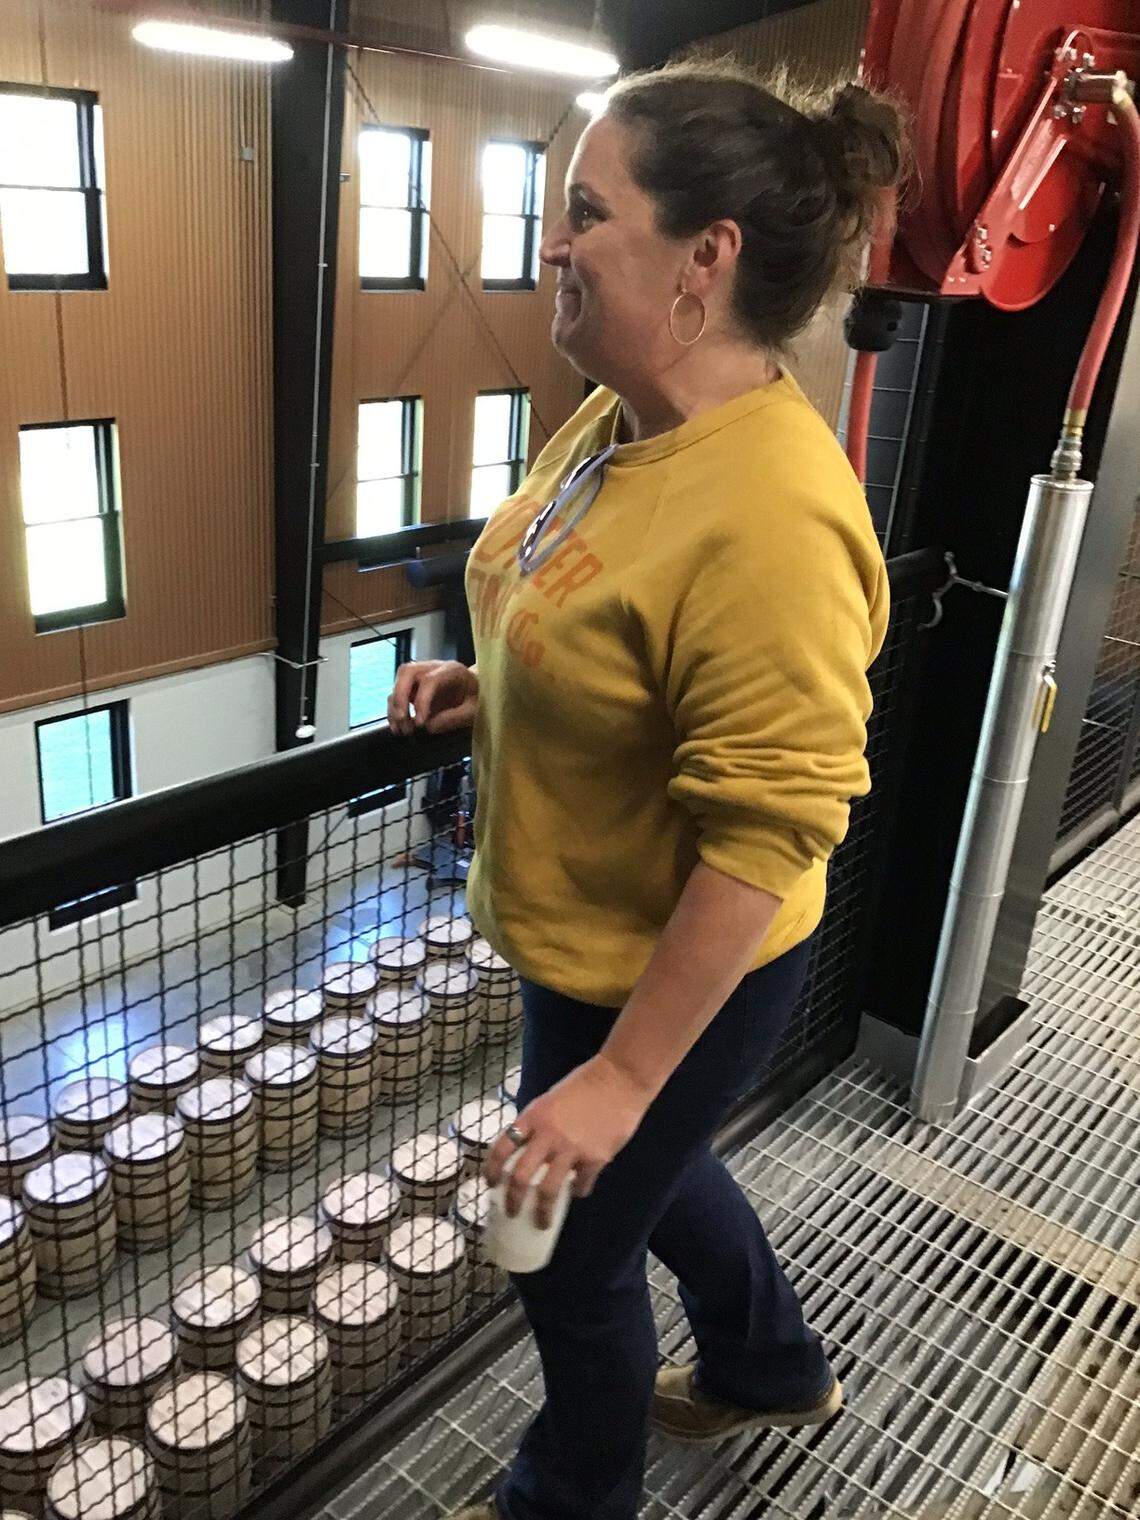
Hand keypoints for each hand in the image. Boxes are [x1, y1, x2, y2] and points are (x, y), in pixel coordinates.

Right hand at [387, 661, 477, 735]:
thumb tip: (428, 727)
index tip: (420, 724)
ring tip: (400, 729)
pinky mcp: (414, 686)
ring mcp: (421, 675)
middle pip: (407, 671)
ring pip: (398, 681)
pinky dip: (393, 710)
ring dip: (394, 706)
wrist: (478, 691)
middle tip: (401, 719)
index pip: (430, 680)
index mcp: (452, 670)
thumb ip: (454, 718)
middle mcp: (433, 668)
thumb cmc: (478, 698)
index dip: (421, 701)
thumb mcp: (474, 710)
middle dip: (400, 696)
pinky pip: (398, 693)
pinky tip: (397, 727)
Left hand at [484, 1054, 654, 1228]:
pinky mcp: (595, 1158)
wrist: (619, 1079)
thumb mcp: (550, 1099)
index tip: (491, 1184)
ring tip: (542, 1222)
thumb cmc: (584, 1084)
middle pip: (520, 1177)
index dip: (492, 1169)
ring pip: (548, 1190)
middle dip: (513, 1201)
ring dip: (542, 1211)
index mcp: (533, 1117)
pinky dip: (578, 1191)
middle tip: (512, 1213)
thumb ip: (539, 1124)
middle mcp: (547, 1135)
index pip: (502, 1147)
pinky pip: (581, 1184)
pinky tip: (578, 1191)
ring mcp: (571, 1149)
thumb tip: (531, 1149)